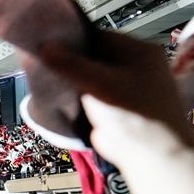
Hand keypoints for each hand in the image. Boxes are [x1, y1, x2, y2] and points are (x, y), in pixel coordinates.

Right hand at [29, 31, 193, 165]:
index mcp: (139, 52)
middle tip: (42, 64)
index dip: (73, 41)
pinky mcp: (114, 108)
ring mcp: (124, 88)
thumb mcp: (100, 83)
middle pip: (94, 57)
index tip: (47, 45)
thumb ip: (71, 64)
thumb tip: (43, 46)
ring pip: (90, 77)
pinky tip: (56, 96)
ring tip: (45, 80)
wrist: (150, 156)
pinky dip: (75, 97)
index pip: (100, 37)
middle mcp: (134, 66)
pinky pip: (90, 95)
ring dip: (71, 81)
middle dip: (70, 62)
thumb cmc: (132, 113)